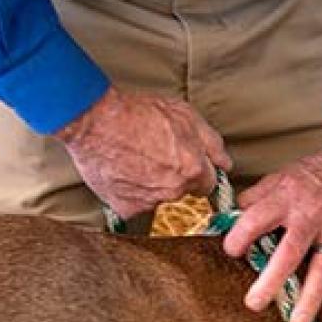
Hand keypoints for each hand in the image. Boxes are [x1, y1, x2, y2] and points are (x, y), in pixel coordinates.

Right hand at [55, 87, 231, 217]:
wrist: (96, 121)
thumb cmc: (137, 112)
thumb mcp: (185, 114)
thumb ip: (211, 142)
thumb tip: (225, 163)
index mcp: (193, 169)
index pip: (208, 184)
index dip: (197, 171)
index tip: (185, 164)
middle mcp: (174, 190)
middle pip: (183, 192)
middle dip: (173, 177)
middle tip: (154, 155)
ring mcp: (150, 202)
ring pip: (159, 199)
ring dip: (151, 185)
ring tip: (134, 160)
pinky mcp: (126, 208)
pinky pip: (134, 205)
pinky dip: (129, 193)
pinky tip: (121, 173)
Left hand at [223, 143, 321, 321]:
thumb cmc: (318, 171)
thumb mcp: (282, 176)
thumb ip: (257, 197)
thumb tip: (231, 216)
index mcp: (287, 199)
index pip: (256, 218)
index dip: (240, 236)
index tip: (232, 251)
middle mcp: (311, 216)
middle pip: (290, 252)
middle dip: (271, 280)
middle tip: (254, 304)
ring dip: (310, 298)